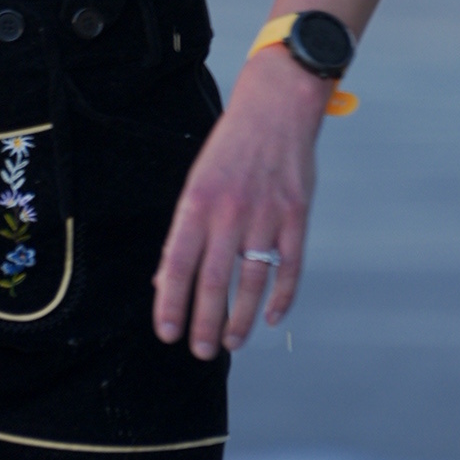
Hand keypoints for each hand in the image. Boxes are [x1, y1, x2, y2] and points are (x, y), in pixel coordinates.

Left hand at [151, 53, 325, 358]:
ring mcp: (266, 216)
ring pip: (252, 282)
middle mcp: (229, 213)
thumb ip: (184, 232)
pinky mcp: (296, 216)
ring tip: (231, 343)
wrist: (277, 108)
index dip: (170, 303)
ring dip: (240, 319)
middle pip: (214, 282)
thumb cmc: (230, 149)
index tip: (166, 333)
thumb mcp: (197, 183)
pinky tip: (270, 317)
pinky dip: (281, 297)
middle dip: (204, 323)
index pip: (177, 265)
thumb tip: (164, 279)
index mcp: (197, 204)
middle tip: (200, 351)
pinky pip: (290, 267)